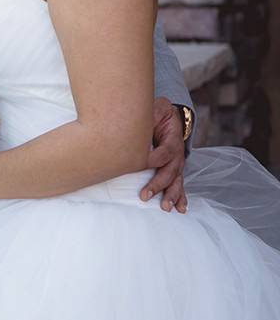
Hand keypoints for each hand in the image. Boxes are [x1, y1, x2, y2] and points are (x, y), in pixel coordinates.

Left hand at [140, 97, 187, 212]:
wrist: (169, 117)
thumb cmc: (157, 115)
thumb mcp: (155, 111)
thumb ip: (150, 115)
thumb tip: (137, 120)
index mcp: (172, 141)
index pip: (164, 153)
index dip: (154, 160)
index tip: (141, 166)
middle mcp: (177, 155)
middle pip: (170, 172)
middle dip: (158, 185)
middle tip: (145, 195)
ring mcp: (177, 164)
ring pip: (176, 182)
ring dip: (171, 196)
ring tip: (166, 207)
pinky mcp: (175, 170)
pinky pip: (179, 185)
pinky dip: (181, 197)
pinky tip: (181, 209)